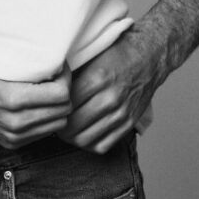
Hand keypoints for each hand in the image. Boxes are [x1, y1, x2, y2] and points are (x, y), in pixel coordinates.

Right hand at [0, 63, 72, 148]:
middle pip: (64, 110)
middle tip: (57, 77)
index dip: (65, 77)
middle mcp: (14, 122)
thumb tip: (58, 61)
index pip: (61, 94)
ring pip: (59, 123)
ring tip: (49, 90)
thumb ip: (30, 64)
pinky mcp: (13, 143)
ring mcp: (14, 136)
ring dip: (59, 107)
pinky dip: (48, 118)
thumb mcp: (2, 63)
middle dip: (65, 91)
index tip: (60, 66)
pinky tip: (39, 104)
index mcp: (12, 99)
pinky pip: (45, 132)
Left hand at [60, 29, 162, 153]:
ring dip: (72, 138)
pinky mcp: (129, 123)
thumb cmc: (116, 52)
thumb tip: (49, 86)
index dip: (54, 108)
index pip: (65, 105)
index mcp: (97, 79)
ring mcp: (121, 113)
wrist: (149, 55)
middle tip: (54, 121)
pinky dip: (89, 144)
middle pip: (73, 126)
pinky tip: (83, 134)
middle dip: (59, 126)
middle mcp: (109, 99)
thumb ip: (71, 73)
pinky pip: (103, 146)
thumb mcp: (91, 54)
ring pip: (86, 140)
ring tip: (66, 129)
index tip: (50, 106)